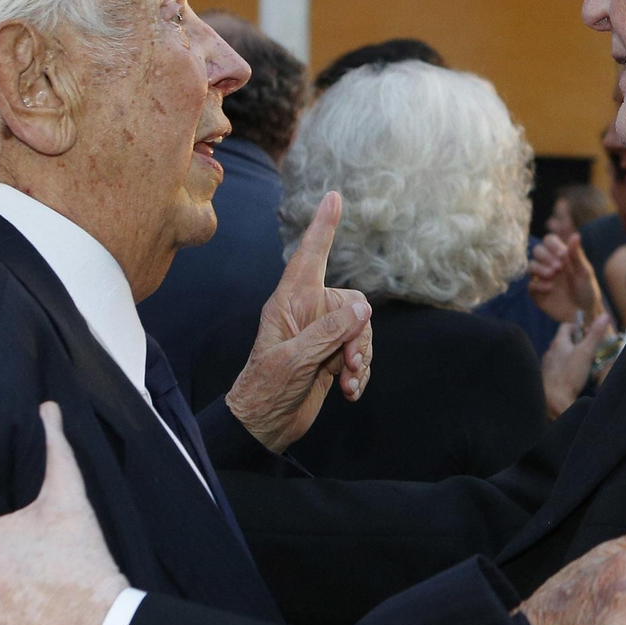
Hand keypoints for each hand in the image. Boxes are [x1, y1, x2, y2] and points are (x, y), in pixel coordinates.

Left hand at [227, 191, 373, 452]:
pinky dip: (360, 373)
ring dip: (361, 358)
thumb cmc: (266, 390)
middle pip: (353, 304)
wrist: (262, 427)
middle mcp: (307, 313)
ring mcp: (320, 335)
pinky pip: (359, 354)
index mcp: (289, 303)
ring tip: (348, 382)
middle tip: (350, 363)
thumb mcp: (295, 359)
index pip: (309, 256)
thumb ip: (329, 332)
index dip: (322, 227)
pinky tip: (348, 392)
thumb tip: (363, 310)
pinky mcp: (330, 357)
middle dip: (359, 334)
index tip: (334, 197)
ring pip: (361, 330)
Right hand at [528, 233, 603, 324]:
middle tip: (559, 268)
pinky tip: (550, 288)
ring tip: (552, 275)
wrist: (584, 313)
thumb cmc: (587, 290)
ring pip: (530, 266)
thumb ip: (577, 255)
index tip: (563, 255)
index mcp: (561, 256)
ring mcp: (541, 278)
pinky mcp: (537, 293)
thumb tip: (575, 235)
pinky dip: (539, 285)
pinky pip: (530, 285)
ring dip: (540, 268)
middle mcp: (549, 264)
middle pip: (537, 251)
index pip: (549, 240)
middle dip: (546, 257)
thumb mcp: (585, 272)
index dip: (553, 245)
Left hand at [541, 312, 612, 416]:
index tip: (589, 334)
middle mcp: (551, 352)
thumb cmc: (569, 375)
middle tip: (591, 350)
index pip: (566, 326)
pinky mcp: (549, 378)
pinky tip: (575, 377)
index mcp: (558, 343)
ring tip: (585, 364)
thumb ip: (595, 335)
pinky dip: (568, 369)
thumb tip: (604, 315)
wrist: (553, 400)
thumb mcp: (586, 353)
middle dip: (579, 344)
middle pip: (565, 341)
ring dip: (573, 357)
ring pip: (562, 356)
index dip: (578, 327)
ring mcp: (548, 365)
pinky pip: (559, 369)